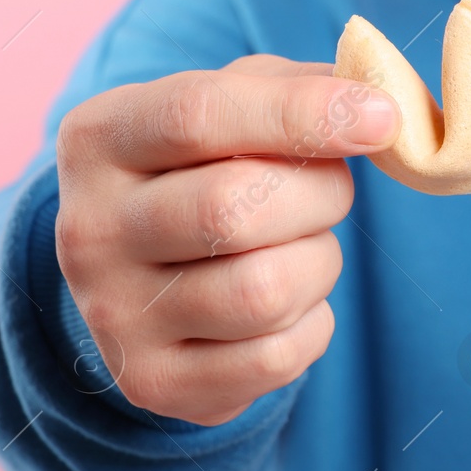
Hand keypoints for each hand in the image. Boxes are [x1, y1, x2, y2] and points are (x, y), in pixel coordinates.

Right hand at [54, 56, 398, 424]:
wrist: (142, 278)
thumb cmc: (207, 168)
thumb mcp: (233, 105)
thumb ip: (298, 87)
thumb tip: (376, 98)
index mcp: (100, 139)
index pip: (197, 115)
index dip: (302, 113)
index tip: (382, 118)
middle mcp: (88, 230)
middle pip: (233, 209)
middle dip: (320, 196)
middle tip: (331, 192)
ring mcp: (114, 315)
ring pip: (264, 292)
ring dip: (318, 265)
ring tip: (301, 249)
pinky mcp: (154, 383)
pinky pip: (278, 357)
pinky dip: (312, 325)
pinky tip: (288, 306)